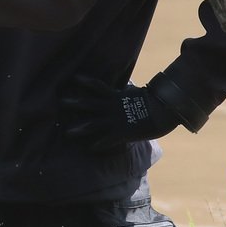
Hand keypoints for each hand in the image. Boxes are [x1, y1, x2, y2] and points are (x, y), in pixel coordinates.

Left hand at [61, 75, 182, 149]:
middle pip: (89, 103)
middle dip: (74, 103)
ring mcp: (116, 119)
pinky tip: (90, 149)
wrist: (166, 112)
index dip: (86, 81)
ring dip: (80, 128)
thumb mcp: (135, 95)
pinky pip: (107, 140)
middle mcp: (112, 106)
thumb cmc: (152, 103)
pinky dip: (98, 145)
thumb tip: (122, 89)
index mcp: (116, 96)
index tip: (73, 77)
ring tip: (67, 133)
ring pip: (93, 123)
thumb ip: (124, 94)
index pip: (98, 86)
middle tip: (59, 102)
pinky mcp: (122, 132)